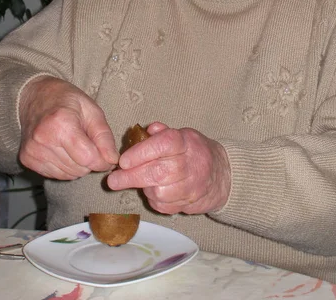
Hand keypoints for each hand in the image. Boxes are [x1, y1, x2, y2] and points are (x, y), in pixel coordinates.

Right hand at [18, 76, 118, 179]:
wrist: (33, 97)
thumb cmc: (65, 100)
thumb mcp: (92, 110)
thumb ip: (104, 136)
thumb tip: (113, 160)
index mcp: (62, 124)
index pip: (88, 158)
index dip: (102, 160)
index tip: (106, 155)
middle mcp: (44, 140)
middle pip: (79, 168)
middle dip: (90, 161)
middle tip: (87, 143)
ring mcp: (33, 151)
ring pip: (69, 175)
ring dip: (78, 165)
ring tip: (74, 145)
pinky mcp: (27, 159)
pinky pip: (55, 175)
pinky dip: (65, 167)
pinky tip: (62, 150)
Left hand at [107, 122, 230, 214]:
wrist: (221, 175)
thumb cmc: (194, 151)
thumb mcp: (181, 134)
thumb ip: (162, 133)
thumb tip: (146, 130)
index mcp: (186, 142)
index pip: (164, 144)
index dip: (142, 152)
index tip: (123, 161)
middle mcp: (191, 163)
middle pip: (159, 172)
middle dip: (132, 177)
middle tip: (113, 181)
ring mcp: (192, 185)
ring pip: (161, 192)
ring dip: (144, 188)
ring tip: (139, 182)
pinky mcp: (190, 203)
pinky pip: (165, 205)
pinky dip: (154, 200)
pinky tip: (154, 191)